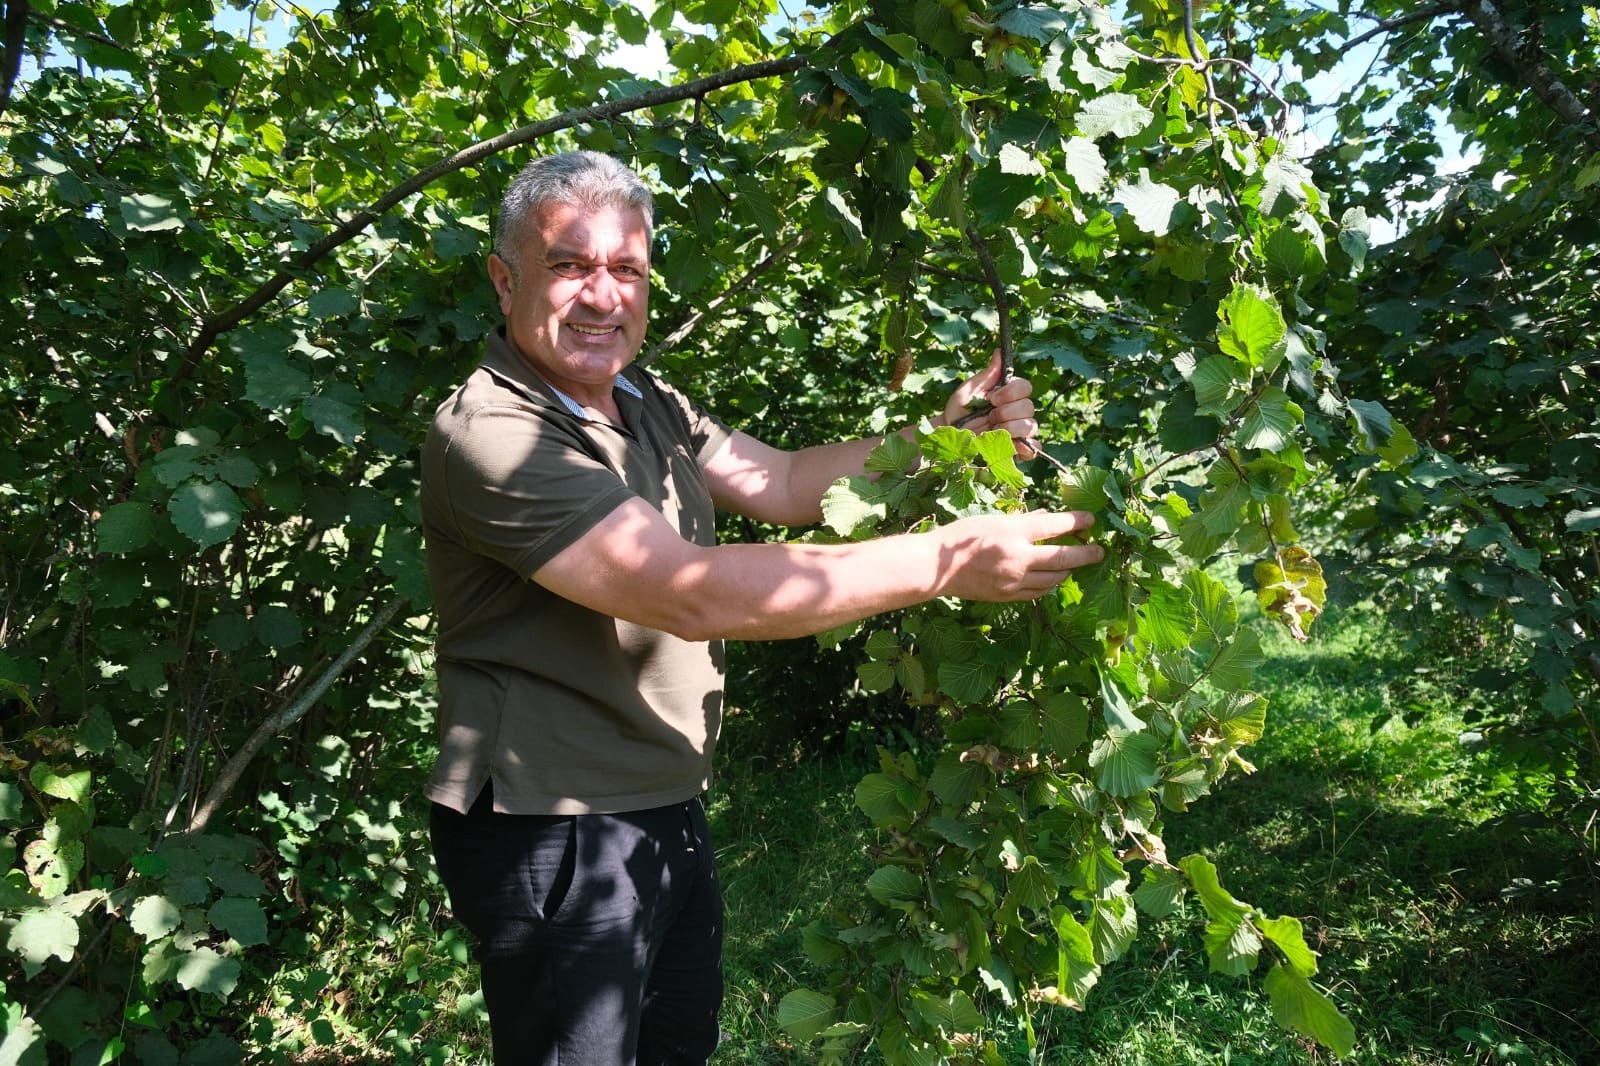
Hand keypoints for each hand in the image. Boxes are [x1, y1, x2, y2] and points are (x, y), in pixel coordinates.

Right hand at [936, 510, 1102, 601]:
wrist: (935, 568)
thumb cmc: (959, 537)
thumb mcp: (992, 519)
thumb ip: (1022, 520)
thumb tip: (1047, 518)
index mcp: (1012, 532)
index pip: (1054, 525)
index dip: (1077, 521)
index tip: (1091, 519)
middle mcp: (1017, 557)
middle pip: (1062, 557)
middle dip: (1086, 554)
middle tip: (1099, 551)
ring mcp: (1013, 580)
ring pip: (1054, 579)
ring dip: (1068, 570)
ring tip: (1075, 564)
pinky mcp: (1008, 596)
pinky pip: (1038, 592)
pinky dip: (1050, 585)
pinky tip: (1052, 579)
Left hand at [942, 350, 1038, 457]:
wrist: (950, 436)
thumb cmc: (959, 410)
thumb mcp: (969, 391)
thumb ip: (986, 375)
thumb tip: (999, 352)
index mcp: (1009, 394)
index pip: (1025, 387)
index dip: (1011, 393)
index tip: (992, 398)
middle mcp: (1018, 411)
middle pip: (1029, 407)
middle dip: (1006, 412)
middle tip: (989, 416)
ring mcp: (1019, 430)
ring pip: (1031, 426)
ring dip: (1010, 428)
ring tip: (992, 431)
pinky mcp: (1018, 449)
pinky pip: (1034, 448)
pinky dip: (1026, 447)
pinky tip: (1012, 445)